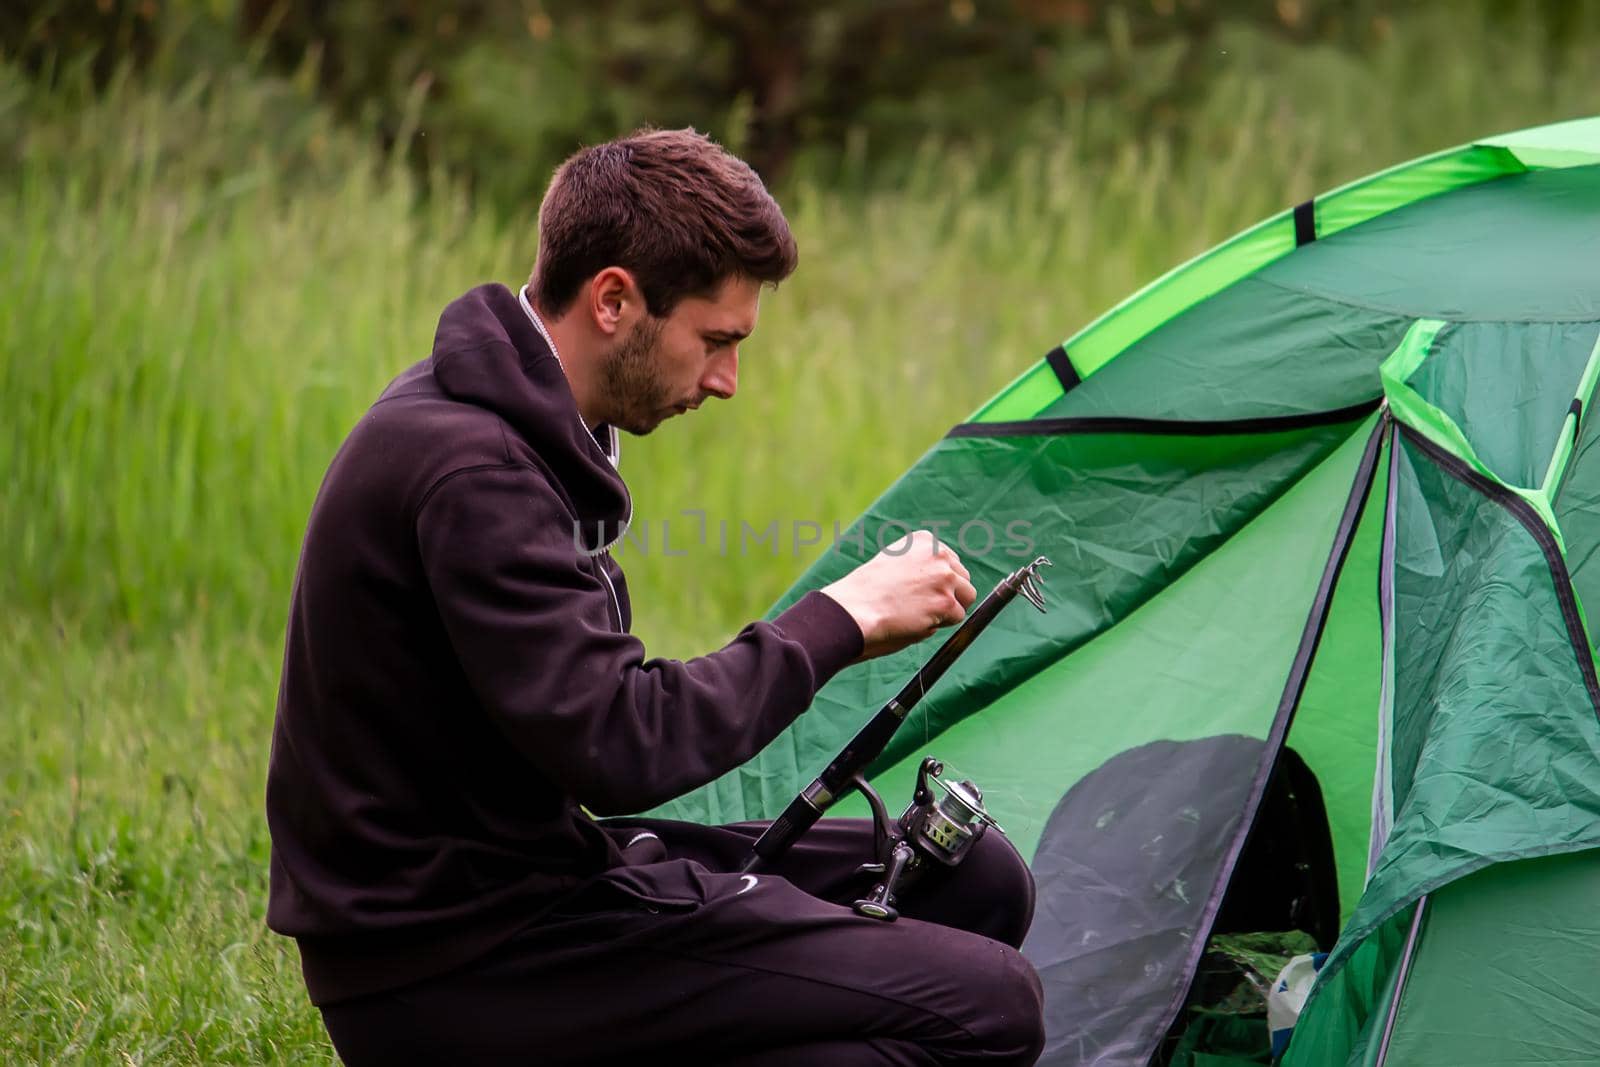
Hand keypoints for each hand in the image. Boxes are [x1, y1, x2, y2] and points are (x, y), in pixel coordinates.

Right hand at [821, 530, 977, 660]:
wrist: (853, 609)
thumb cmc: (865, 592)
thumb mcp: (893, 564)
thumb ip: (920, 567)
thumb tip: (948, 587)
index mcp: (922, 540)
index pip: (949, 561)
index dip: (937, 581)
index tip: (919, 591)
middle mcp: (937, 553)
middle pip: (963, 578)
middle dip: (949, 594)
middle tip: (920, 606)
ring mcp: (943, 577)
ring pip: (966, 597)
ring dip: (948, 609)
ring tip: (918, 613)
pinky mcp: (945, 602)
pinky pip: (957, 618)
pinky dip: (940, 624)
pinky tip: (916, 621)